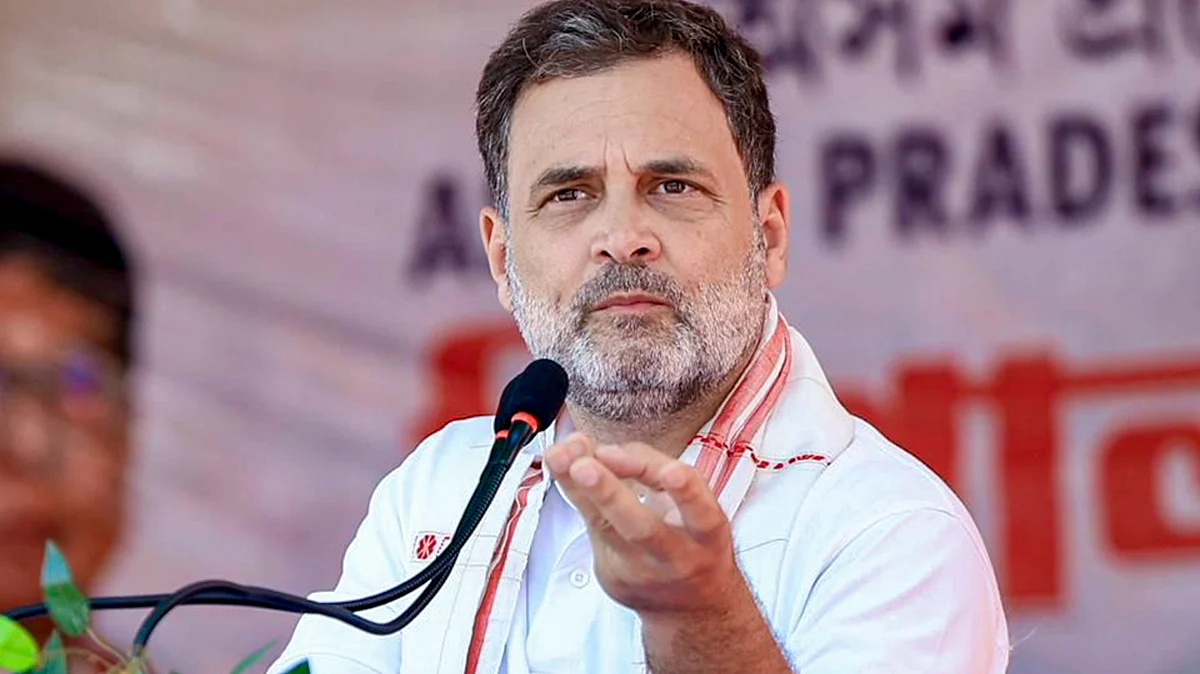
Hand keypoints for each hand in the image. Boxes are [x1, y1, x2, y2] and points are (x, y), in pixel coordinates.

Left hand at [544, 432, 742, 618]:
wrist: (690, 604)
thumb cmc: (692, 540)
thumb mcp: (695, 503)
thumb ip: (655, 471)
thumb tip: (605, 451)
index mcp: (706, 535)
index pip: (701, 513)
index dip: (687, 493)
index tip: (671, 472)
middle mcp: (674, 556)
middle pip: (641, 528)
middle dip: (610, 493)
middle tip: (585, 466)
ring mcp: (638, 570)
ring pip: (605, 529)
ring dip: (579, 490)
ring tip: (560, 459)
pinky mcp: (612, 576)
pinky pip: (590, 528)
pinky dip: (575, 493)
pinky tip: (562, 469)